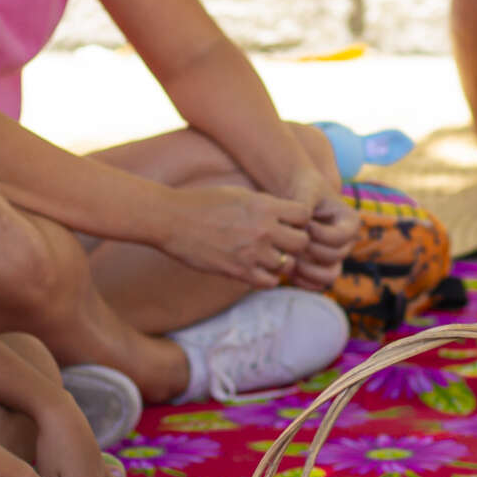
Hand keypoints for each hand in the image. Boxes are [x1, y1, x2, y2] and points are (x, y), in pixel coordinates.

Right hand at [158, 186, 311, 285]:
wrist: (171, 219)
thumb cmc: (202, 202)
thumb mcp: (239, 194)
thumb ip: (265, 205)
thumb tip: (285, 213)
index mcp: (264, 206)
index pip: (305, 215)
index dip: (301, 219)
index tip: (290, 222)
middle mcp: (263, 230)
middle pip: (303, 242)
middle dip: (296, 242)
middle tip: (283, 242)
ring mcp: (252, 253)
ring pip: (288, 264)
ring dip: (282, 262)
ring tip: (268, 256)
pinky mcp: (238, 272)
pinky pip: (269, 282)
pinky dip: (268, 277)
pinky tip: (258, 269)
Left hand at [287, 175, 357, 290]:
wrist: (294, 197)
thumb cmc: (301, 189)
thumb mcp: (305, 191)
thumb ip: (304, 206)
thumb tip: (302, 230)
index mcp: (350, 222)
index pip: (341, 237)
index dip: (321, 234)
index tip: (305, 223)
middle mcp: (347, 242)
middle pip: (335, 256)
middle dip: (311, 251)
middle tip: (292, 242)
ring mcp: (334, 257)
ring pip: (329, 276)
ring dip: (308, 270)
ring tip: (288, 258)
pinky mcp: (321, 268)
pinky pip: (317, 285)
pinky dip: (303, 281)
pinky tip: (287, 270)